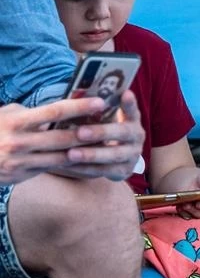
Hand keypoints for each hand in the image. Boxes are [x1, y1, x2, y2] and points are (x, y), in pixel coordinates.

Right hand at [0, 96, 117, 183]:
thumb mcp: (7, 115)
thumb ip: (33, 113)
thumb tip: (65, 108)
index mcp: (16, 122)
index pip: (55, 111)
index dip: (80, 106)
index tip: (101, 101)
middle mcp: (18, 143)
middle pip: (63, 138)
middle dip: (90, 132)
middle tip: (112, 124)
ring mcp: (19, 162)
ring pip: (61, 157)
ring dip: (85, 151)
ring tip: (107, 143)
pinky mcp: (21, 176)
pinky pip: (52, 168)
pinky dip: (71, 163)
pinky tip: (88, 159)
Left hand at [58, 91, 145, 180]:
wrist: (119, 160)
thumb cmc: (103, 132)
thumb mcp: (105, 120)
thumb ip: (95, 110)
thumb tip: (77, 94)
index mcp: (132, 120)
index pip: (132, 109)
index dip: (129, 103)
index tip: (124, 93)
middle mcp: (137, 136)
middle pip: (122, 133)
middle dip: (100, 132)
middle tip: (80, 132)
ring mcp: (132, 154)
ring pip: (113, 155)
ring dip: (91, 155)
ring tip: (71, 154)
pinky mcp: (125, 171)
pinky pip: (104, 171)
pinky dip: (86, 169)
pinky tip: (69, 166)